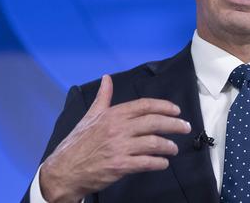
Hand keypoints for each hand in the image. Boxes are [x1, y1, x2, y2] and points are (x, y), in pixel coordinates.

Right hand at [39, 74, 191, 202]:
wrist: (64, 170)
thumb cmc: (78, 143)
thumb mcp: (90, 116)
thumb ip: (103, 97)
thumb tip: (106, 78)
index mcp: (113, 115)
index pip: (145, 105)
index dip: (164, 106)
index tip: (176, 110)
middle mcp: (118, 128)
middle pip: (154, 122)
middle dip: (174, 124)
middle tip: (185, 127)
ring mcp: (119, 147)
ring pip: (153, 143)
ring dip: (168, 145)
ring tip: (173, 148)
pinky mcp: (120, 165)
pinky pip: (146, 162)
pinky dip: (158, 162)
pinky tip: (163, 163)